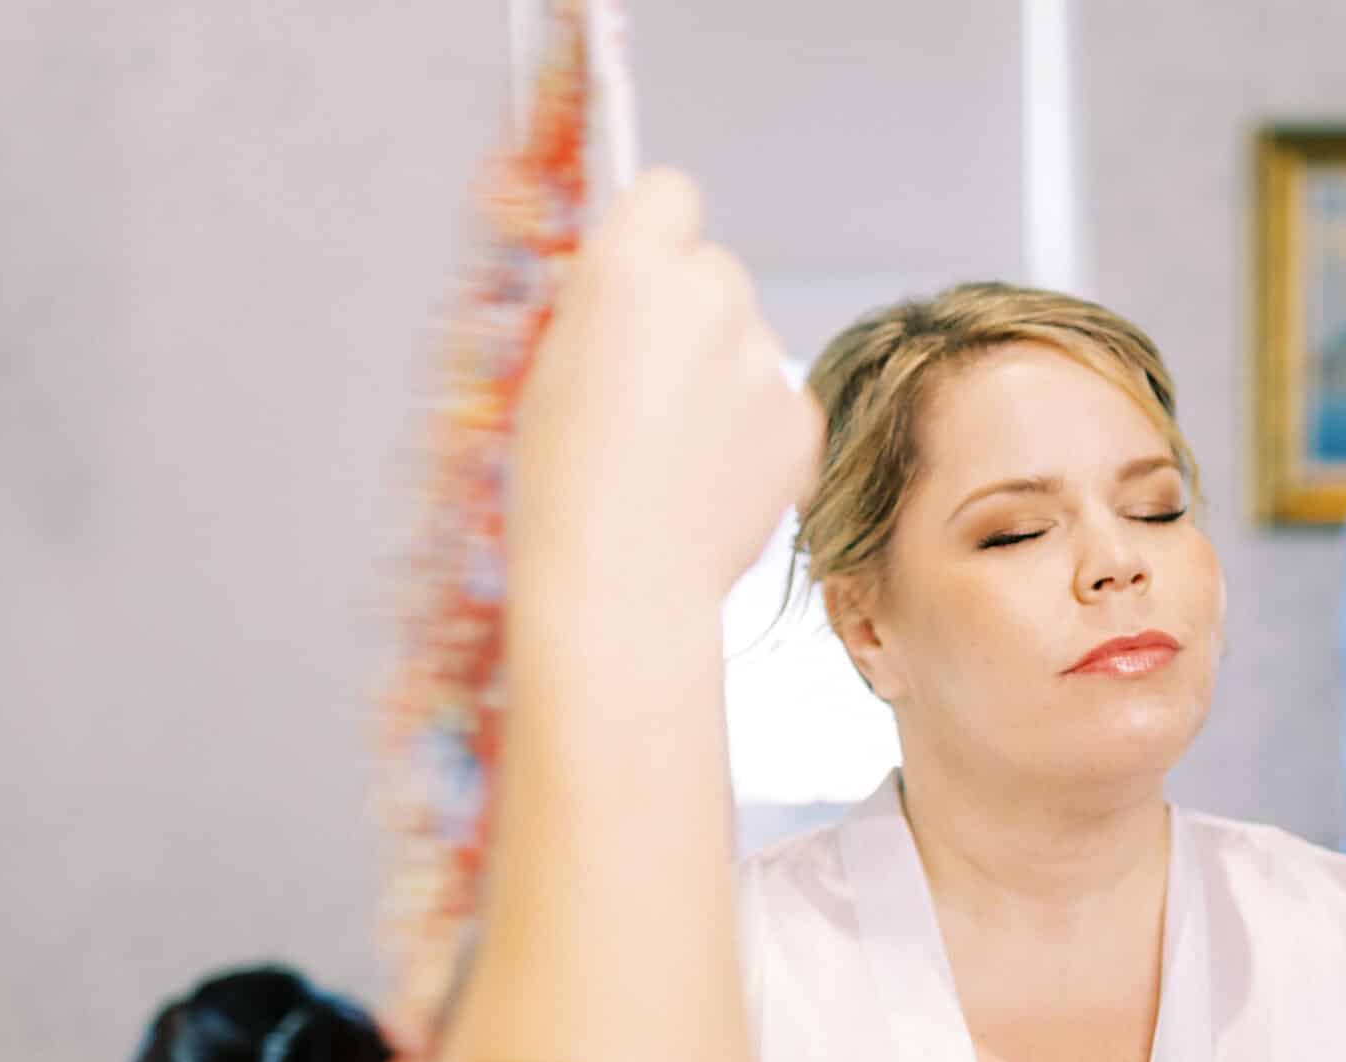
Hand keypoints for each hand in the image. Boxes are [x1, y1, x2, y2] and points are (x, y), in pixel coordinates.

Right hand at [509, 168, 822, 615]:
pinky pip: (778, 405)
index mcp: (629, 269)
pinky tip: (708, 482)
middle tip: (649, 387)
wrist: (620, 584)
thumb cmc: (560, 487)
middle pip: (715, 271)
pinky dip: (753, 435)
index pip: (670, 193)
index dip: (657, 234)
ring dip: (722, 379)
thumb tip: (630, 290)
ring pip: (749, 343)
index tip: (644, 273)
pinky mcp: (801, 421)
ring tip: (673, 454)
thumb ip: (601, 309)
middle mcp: (709, 294)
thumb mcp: (544, 369)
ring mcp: (764, 359)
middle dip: (691, 313)